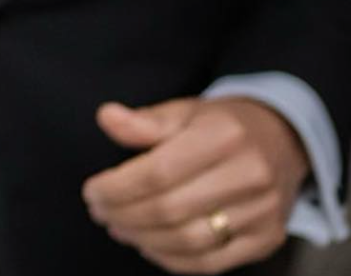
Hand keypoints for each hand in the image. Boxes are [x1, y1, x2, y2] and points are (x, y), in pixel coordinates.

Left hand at [81, 96, 308, 272]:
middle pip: (171, 209)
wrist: (281, 141)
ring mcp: (262, 212)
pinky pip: (211, 262)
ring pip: (189, 240)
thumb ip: (144, 121)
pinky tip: (147, 245)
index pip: (159, 172)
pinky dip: (172, 259)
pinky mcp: (267, 239)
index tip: (91, 191)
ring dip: (143, 238)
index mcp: (222, 136)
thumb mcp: (184, 111)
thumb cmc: (221, 125)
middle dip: (124, 214)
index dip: (118, 187)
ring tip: (118, 226)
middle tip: (99, 211)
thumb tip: (106, 118)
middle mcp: (248, 176)